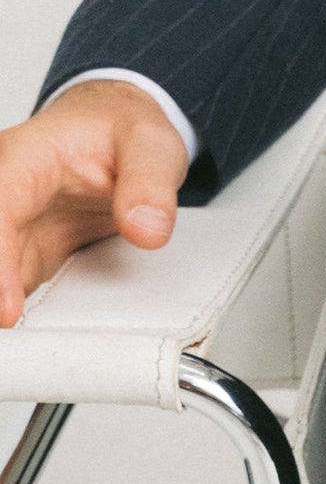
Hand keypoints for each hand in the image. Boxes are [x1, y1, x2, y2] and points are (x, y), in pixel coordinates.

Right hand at [0, 80, 188, 327]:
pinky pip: (12, 287)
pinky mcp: (25, 253)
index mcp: (26, 158)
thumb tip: (147, 229)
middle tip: (8, 338)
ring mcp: (13, 226)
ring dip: (1, 306)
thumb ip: (151, 184)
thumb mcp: (152, 145)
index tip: (5, 308)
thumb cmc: (123, 132)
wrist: (116, 130)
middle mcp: (8, 192)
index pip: (0, 206)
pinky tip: (24, 346)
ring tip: (15, 353)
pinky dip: (14, 312)